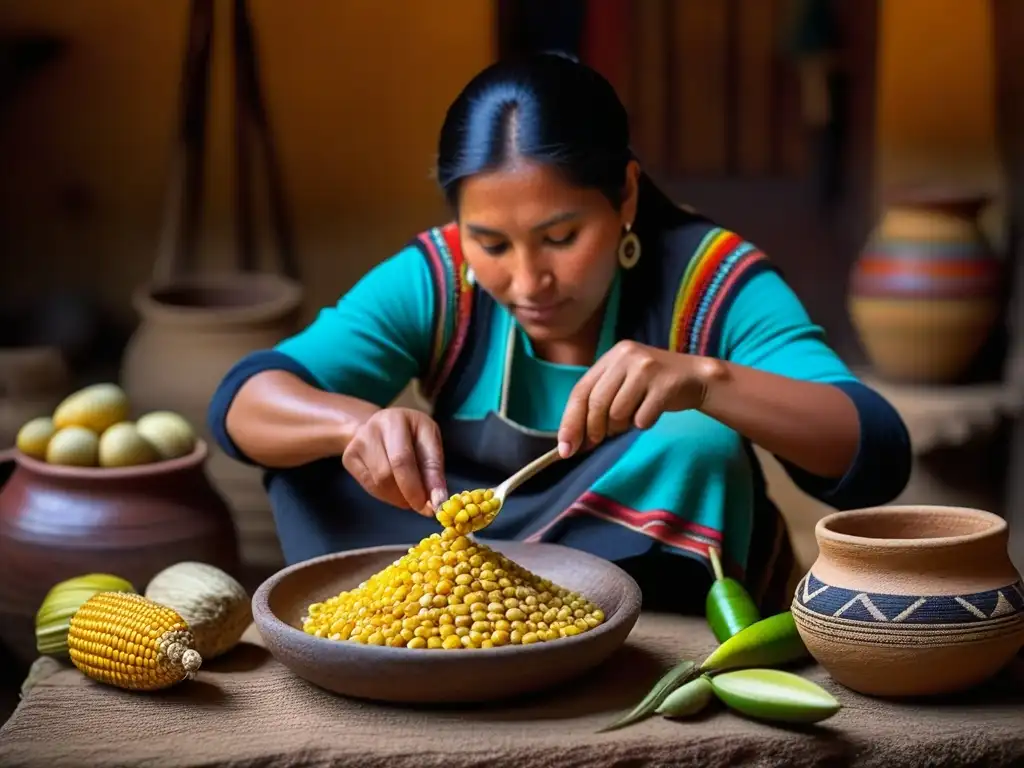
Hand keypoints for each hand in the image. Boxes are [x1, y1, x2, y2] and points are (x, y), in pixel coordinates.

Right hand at [342, 407, 447, 515]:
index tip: (429, 507)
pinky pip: (368, 486)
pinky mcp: (348, 457)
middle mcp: (371, 428)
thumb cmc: (412, 435)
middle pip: (386, 474)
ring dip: (397, 497)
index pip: (402, 460)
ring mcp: (356, 443)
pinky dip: (385, 496)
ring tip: (409, 494)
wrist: (383, 425)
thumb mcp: (430, 442)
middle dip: (406, 495)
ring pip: (377, 483)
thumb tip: (438, 500)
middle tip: (420, 504)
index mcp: (396, 420)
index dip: (415, 487)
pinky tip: (395, 490)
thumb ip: (434, 470)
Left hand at [557, 341, 721, 456]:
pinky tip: (652, 413)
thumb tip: (571, 441)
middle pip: (597, 403)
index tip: (565, 448)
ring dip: (622, 426)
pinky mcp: (665, 383)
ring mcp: (646, 368)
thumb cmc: (653, 387)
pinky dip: (644, 423)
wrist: (697, 377)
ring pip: (618, 413)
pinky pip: (642, 419)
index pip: (581, 391)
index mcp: (612, 355)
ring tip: (633, 418)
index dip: (570, 421)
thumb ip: (598, 402)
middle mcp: (626, 356)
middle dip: (594, 429)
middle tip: (599, 440)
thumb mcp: (623, 383)